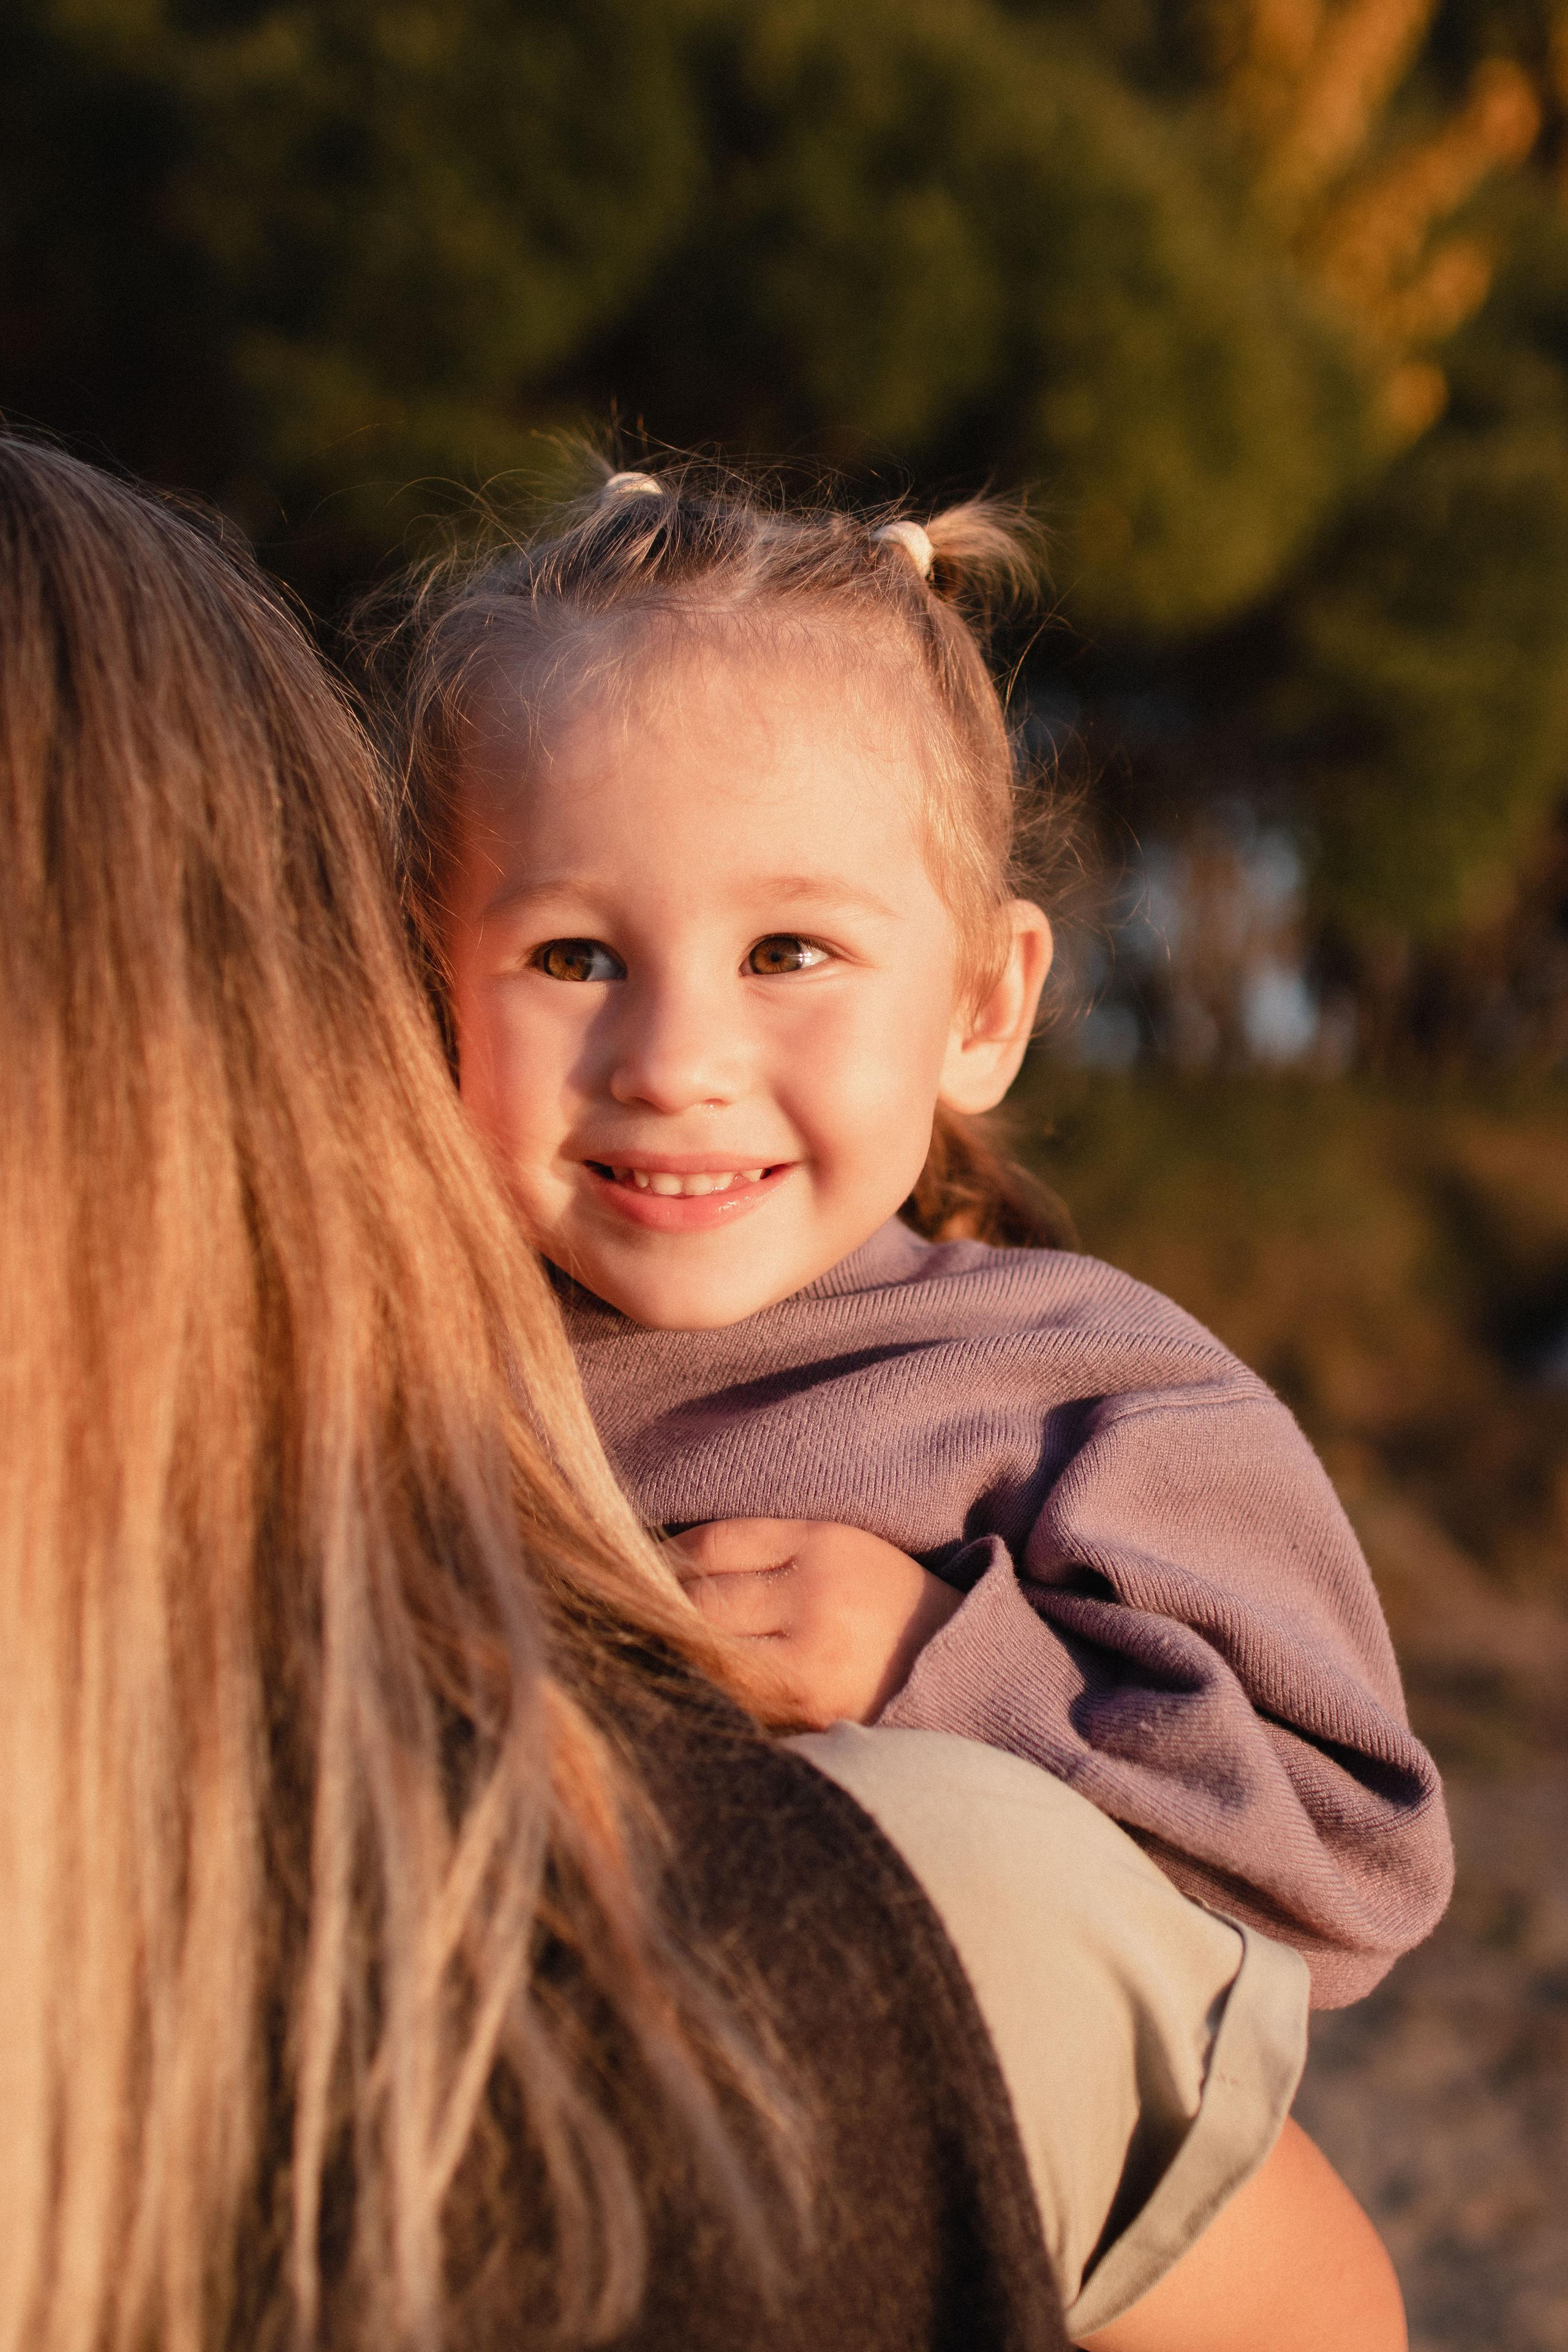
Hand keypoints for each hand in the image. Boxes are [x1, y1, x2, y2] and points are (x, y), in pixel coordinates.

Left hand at [667, 1517, 964, 1728]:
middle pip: (702, 1603)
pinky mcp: (808, 1711)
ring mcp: (810, 1661)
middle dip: (663, 1609)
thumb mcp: (832, 1545)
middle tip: (639, 1614)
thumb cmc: (878, 1596)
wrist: (953, 1661)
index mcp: (822, 1543)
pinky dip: (709, 1687)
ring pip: (709, 1655)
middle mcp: (815, 1598)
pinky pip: (732, 1696)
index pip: (713, 1545)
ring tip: (663, 1648)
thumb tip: (665, 1561)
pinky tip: (700, 1679)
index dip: (668, 1557)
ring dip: (679, 1652)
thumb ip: (759, 1547)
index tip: (647, 1568)